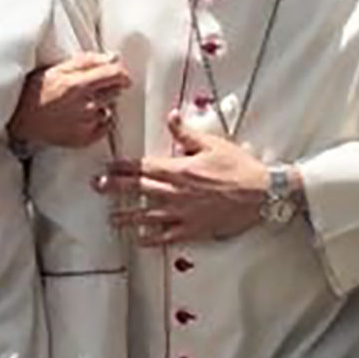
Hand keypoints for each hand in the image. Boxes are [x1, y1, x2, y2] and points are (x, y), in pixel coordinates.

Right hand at [9, 52, 131, 148]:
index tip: (119, 74)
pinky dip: (98, 121)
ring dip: (102, 104)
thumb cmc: (35, 92)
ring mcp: (86, 124)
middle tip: (90, 87)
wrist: (19, 121)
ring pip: (109, 109)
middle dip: (108, 87)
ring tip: (81, 104)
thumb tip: (113, 58)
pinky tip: (81, 117)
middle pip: (115, 91)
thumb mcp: (57, 68)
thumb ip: (87, 61)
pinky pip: (104, 127)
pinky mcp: (85, 139)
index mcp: (78, 85)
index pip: (116, 75)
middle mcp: (85, 106)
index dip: (121, 72)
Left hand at [98, 112, 269, 243]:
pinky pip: (167, 236)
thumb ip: (186, 133)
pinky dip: (151, 239)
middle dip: (116, 188)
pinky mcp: (193, 229)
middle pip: (139, 190)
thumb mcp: (212, 144)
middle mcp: (176, 192)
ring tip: (111, 218)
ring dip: (127, 216)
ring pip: (147, 216)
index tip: (108, 166)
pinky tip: (138, 240)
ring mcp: (183, 213)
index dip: (123, 166)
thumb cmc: (238, 168)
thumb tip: (171, 117)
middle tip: (98, 187)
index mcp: (179, 169)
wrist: (260, 194)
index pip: (144, 167)